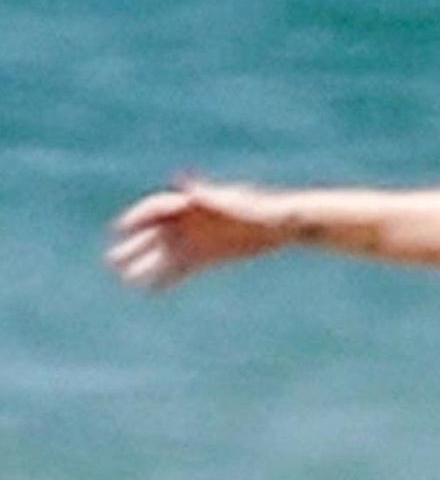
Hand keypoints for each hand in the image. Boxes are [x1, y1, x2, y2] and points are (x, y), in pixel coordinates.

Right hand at [104, 173, 293, 290]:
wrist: (287, 224)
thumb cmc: (265, 210)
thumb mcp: (240, 205)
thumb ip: (212, 199)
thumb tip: (187, 188)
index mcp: (196, 203)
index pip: (159, 207)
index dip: (139, 217)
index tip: (121, 228)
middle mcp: (191, 220)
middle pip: (156, 232)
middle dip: (135, 245)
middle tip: (112, 260)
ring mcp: (199, 238)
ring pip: (166, 253)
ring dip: (146, 265)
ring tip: (125, 278)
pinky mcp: (209, 255)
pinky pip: (184, 268)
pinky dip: (168, 278)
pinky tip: (152, 291)